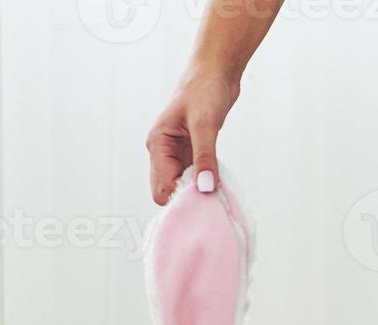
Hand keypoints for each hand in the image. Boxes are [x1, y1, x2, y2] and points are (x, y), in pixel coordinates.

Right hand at [146, 69, 240, 204]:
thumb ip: (205, 157)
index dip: (182, 197)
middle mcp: (163, 151)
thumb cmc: (204, 89)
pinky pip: (195, 176)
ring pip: (183, 185)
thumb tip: (206, 187)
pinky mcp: (191, 151)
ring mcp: (177, 152)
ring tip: (219, 193)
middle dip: (190, 197)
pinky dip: (206, 181)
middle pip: (170, 190)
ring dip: (200, 190)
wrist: (216, 71)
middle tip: (214, 199)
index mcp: (158, 144)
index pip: (162, 187)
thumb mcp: (205, 124)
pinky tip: (219, 182)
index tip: (205, 200)